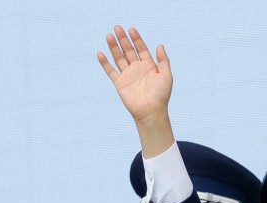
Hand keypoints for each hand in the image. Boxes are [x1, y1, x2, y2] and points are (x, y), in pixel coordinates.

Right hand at [98, 26, 175, 158]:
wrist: (150, 112)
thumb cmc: (161, 95)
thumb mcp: (166, 75)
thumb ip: (163, 60)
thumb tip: (160, 45)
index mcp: (148, 65)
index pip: (141, 48)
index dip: (136, 39)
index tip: (131, 29)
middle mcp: (137, 68)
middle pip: (128, 50)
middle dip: (123, 39)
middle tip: (117, 27)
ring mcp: (127, 75)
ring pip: (119, 58)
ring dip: (113, 47)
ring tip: (109, 35)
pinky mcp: (119, 83)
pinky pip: (110, 71)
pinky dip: (105, 63)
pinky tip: (100, 53)